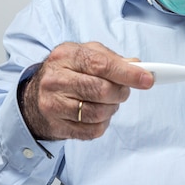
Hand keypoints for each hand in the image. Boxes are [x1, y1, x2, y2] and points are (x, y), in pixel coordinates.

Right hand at [20, 42, 153, 140]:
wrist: (36, 94)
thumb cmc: (68, 70)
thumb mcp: (86, 54)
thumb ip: (112, 58)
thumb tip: (137, 66)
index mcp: (66, 55)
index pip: (101, 64)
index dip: (128, 73)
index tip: (148, 80)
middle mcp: (55, 79)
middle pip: (101, 90)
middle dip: (121, 92)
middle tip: (124, 90)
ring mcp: (53, 104)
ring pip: (98, 113)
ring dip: (112, 108)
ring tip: (109, 101)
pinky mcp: (56, 125)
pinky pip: (92, 130)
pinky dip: (103, 123)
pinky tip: (98, 113)